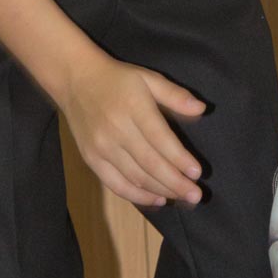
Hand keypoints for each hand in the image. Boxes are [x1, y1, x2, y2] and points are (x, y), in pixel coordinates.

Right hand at [61, 50, 205, 208]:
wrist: (75, 80)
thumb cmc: (117, 79)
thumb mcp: (148, 78)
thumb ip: (175, 94)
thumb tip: (201, 109)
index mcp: (134, 107)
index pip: (161, 140)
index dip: (180, 159)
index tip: (197, 173)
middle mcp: (117, 130)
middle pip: (150, 164)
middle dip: (175, 183)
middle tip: (196, 195)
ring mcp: (101, 148)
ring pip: (135, 177)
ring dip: (161, 190)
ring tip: (181, 197)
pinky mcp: (91, 159)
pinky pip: (116, 184)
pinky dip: (137, 196)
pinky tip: (156, 199)